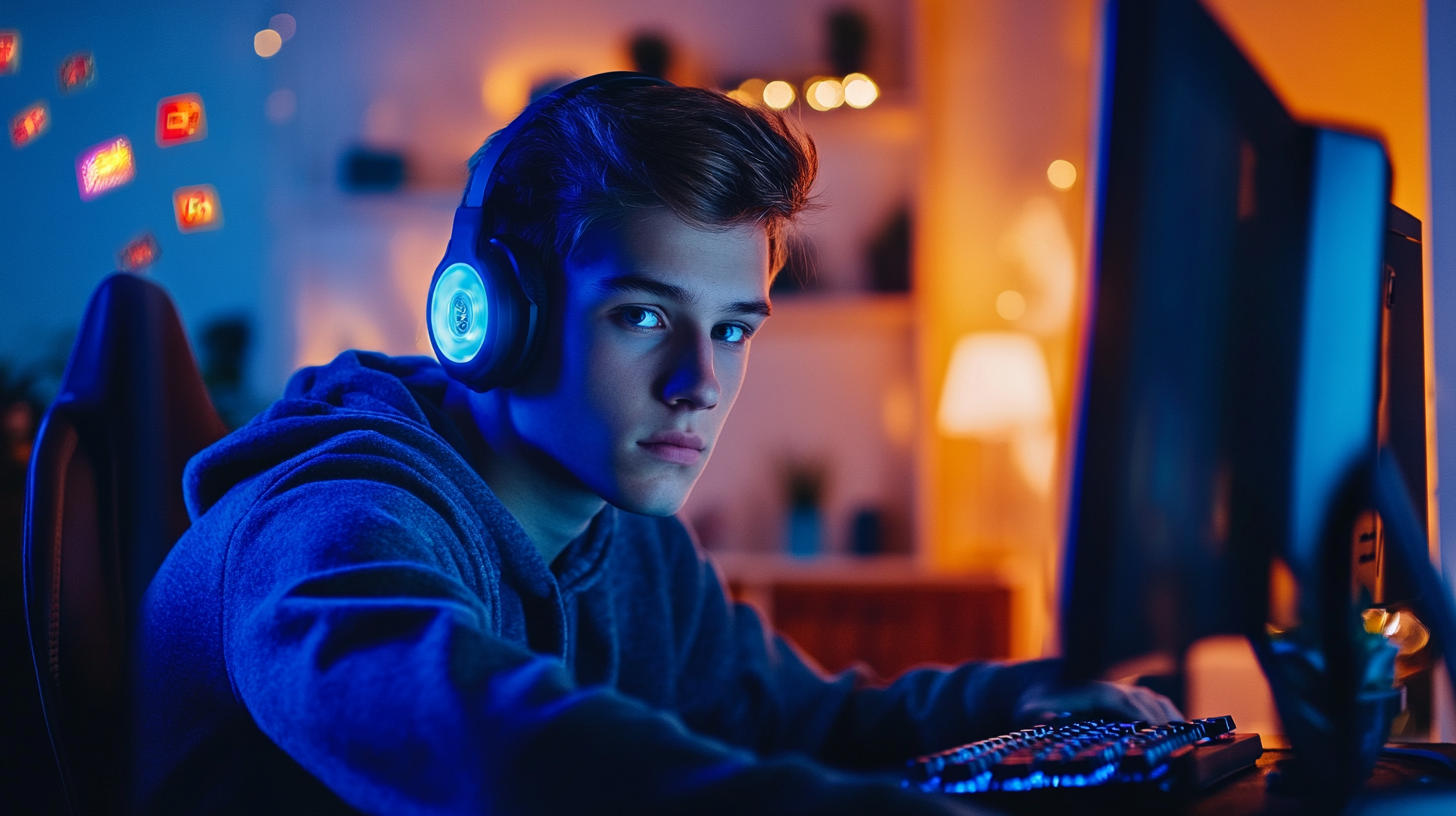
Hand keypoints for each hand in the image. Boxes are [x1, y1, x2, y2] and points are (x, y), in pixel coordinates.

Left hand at [1013, 680, 1182, 727]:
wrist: (1035, 685)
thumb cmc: (1033, 703)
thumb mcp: (1027, 712)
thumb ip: (1039, 716)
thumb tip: (1052, 719)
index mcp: (1087, 688)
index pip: (1118, 699)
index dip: (1136, 713)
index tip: (1152, 729)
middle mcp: (1106, 684)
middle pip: (1139, 699)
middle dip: (1158, 719)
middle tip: (1175, 741)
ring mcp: (1116, 687)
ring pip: (1148, 697)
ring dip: (1166, 715)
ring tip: (1182, 735)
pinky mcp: (1122, 694)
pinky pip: (1148, 700)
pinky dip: (1164, 711)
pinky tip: (1177, 726)